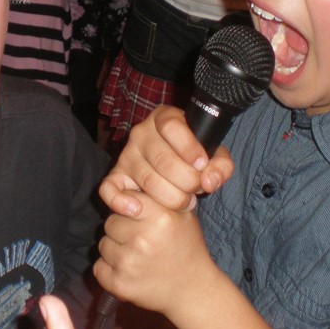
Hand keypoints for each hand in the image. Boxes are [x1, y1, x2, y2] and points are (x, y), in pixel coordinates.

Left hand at [96, 190, 217, 316]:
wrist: (193, 290)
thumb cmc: (187, 248)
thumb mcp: (182, 214)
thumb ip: (158, 196)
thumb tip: (130, 181)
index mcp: (159, 216)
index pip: (124, 201)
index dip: (131, 210)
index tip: (140, 220)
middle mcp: (143, 238)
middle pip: (110, 223)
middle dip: (121, 230)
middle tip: (140, 241)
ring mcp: (129, 263)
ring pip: (103, 245)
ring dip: (115, 250)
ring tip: (137, 257)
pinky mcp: (120, 284)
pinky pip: (99, 268)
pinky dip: (109, 270)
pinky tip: (129, 272)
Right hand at [99, 107, 233, 218]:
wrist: (174, 168)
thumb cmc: (194, 158)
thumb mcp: (213, 156)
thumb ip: (220, 166)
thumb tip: (209, 181)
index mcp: (164, 118)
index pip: (171, 126)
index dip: (189, 148)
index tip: (202, 164)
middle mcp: (140, 133)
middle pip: (163, 160)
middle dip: (187, 181)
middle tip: (196, 189)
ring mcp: (126, 155)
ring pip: (147, 180)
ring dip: (172, 198)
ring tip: (185, 201)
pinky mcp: (115, 176)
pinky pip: (109, 189)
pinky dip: (121, 202)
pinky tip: (138, 210)